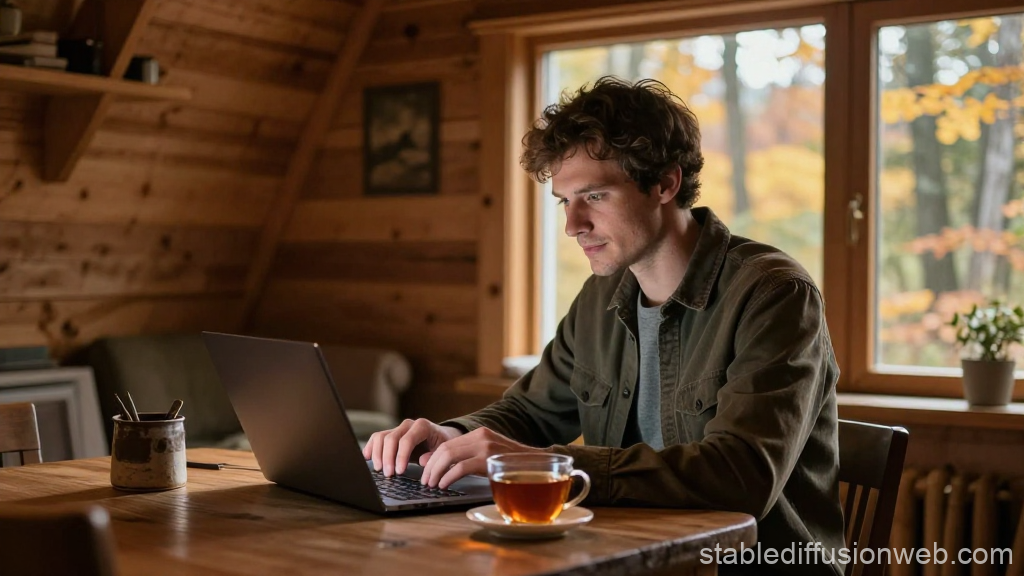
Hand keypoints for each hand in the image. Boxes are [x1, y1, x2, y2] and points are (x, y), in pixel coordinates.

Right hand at [362, 419, 463, 476]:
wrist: (439, 437)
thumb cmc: (441, 445)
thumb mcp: (443, 451)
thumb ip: (434, 456)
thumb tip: (422, 460)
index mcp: (422, 427)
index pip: (407, 440)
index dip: (401, 456)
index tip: (399, 471)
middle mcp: (408, 425)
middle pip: (391, 438)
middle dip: (388, 458)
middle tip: (388, 474)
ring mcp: (398, 428)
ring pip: (381, 437)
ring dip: (377, 454)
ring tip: (379, 469)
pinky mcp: (390, 434)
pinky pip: (376, 437)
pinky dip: (370, 447)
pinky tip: (367, 457)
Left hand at [420, 427, 541, 488]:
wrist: (540, 465)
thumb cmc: (512, 465)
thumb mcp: (486, 457)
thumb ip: (461, 457)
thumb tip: (427, 461)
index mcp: (479, 433)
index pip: (447, 443)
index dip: (432, 459)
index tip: (425, 472)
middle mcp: (481, 436)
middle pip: (445, 449)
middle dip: (430, 466)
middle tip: (425, 481)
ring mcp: (486, 447)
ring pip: (449, 456)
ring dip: (436, 472)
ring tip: (432, 484)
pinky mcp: (489, 460)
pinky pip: (461, 468)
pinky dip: (448, 477)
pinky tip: (444, 485)